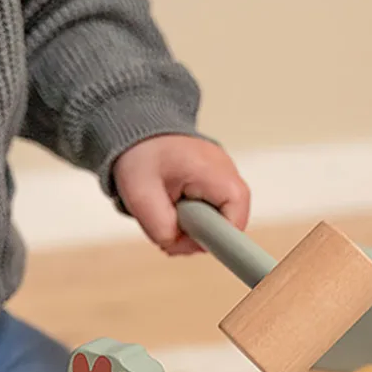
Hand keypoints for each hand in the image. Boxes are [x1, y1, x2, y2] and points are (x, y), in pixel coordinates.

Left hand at [112, 135, 249, 254]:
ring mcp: (224, 178)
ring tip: (165, 209)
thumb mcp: (141, 195)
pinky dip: (190, 216)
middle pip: (227, 226)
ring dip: (190, 226)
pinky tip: (172, 204)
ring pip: (217, 222)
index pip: (235, 224)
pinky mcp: (215, 183)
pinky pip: (211, 212)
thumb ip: (162, 229)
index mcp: (218, 175)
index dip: (212, 241)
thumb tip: (177, 246)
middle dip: (196, 235)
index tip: (184, 240)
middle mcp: (229, 175)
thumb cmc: (140, 153)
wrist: (136, 124)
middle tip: (165, 223)